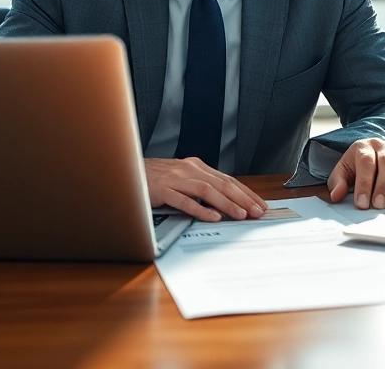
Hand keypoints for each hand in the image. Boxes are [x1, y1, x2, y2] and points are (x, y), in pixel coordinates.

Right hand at [145, 157, 267, 222]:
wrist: (125, 171)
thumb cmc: (153, 179)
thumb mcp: (180, 179)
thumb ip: (199, 187)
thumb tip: (224, 203)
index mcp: (195, 166)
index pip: (227, 179)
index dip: (245, 192)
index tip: (259, 204)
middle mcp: (188, 170)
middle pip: (221, 183)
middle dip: (242, 198)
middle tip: (257, 211)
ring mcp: (175, 178)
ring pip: (206, 190)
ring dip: (226, 203)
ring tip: (240, 215)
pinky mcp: (162, 189)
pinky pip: (184, 200)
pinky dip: (200, 209)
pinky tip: (212, 217)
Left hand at [326, 138, 384, 209]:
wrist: (375, 151)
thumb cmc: (358, 165)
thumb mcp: (344, 169)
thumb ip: (338, 182)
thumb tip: (336, 195)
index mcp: (365, 148)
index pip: (366, 162)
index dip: (364, 183)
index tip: (362, 203)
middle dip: (384, 186)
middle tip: (379, 205)